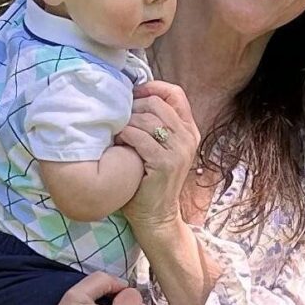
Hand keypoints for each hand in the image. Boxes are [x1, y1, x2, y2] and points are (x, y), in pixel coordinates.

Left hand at [119, 80, 201, 230]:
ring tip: (116, 132)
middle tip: (117, 118)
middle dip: (133, 107)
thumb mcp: (159, 148)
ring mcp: (180, 150)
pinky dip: (124, 136)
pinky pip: (140, 138)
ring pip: (148, 119)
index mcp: (189, 130)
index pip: (175, 94)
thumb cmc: (149, 180)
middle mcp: (188, 137)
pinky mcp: (166, 163)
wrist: (156, 215)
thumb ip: (155, 125)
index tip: (131, 95)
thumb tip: (131, 97)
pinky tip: (117, 143)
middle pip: (158, 104)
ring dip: (126, 123)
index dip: (151, 88)